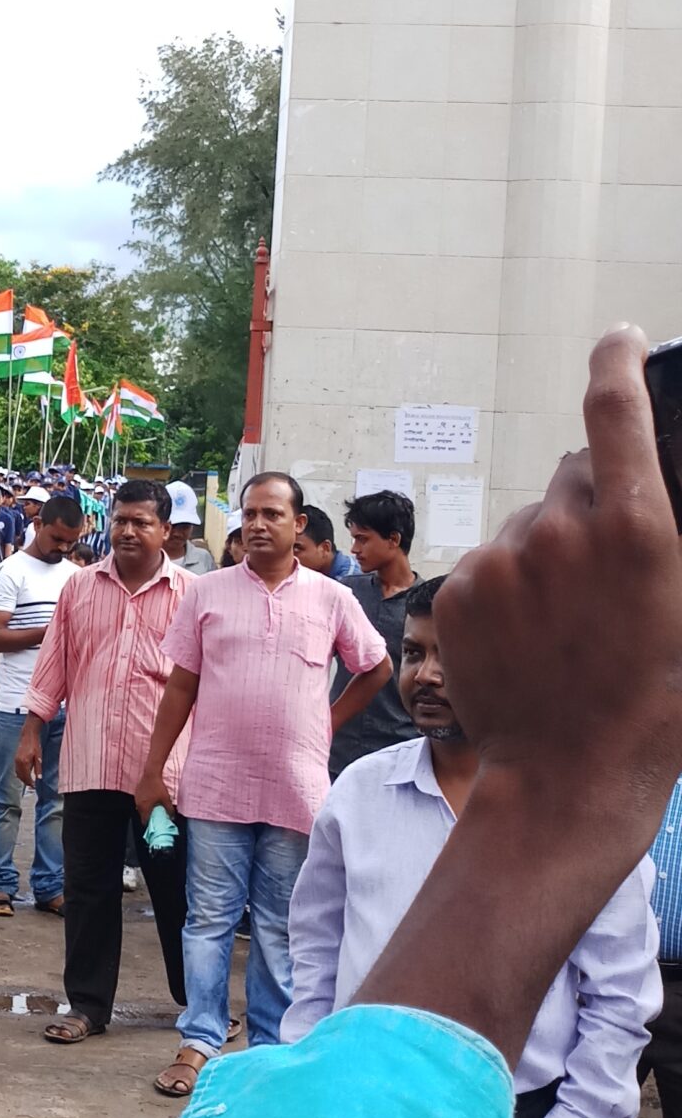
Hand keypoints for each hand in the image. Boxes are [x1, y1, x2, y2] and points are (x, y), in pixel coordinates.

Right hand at [14, 728, 41, 789]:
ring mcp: (16, 760)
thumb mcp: (39, 757)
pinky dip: (20, 773)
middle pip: (21, 776)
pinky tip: (25, 774)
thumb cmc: (35, 745)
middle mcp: (18, 762)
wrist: (28, 735)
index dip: (30, 783)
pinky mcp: (15, 758)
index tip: (34, 786)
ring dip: (23, 778)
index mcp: (24, 762)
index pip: (26, 777)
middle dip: (26, 782)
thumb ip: (38, 768)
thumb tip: (39, 778)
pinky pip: (16, 769)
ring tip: (29, 781)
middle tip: (32, 785)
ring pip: (18, 773)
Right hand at [134, 771, 171, 827]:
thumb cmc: (158, 786)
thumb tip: (173, 817)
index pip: (144, 821)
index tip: (153, 825)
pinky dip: (143, 803)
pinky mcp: (136, 793)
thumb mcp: (166, 799)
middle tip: (154, 817)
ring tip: (152, 809)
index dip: (149, 825)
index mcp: (145, 808)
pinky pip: (139, 801)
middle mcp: (138, 804)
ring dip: (145, 810)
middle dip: (147, 817)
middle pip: (141, 815)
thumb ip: (169, 810)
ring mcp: (136, 798)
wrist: (151, 774)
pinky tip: (149, 800)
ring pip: (140, 808)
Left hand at [437, 326, 681, 828]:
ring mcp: (504, 560)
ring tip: (567, 625)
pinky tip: (529, 638)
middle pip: (573, 477)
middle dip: (590, 505)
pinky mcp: (459, 589)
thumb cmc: (654, 699)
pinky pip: (489, 563)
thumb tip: (636, 483)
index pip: (615, 411)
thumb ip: (657, 529)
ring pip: (529, 525)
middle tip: (606, 576)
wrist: (571, 776)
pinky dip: (507, 588)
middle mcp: (563, 529)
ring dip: (546, 553)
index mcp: (639, 527)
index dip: (616, 364)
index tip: (619, 341)